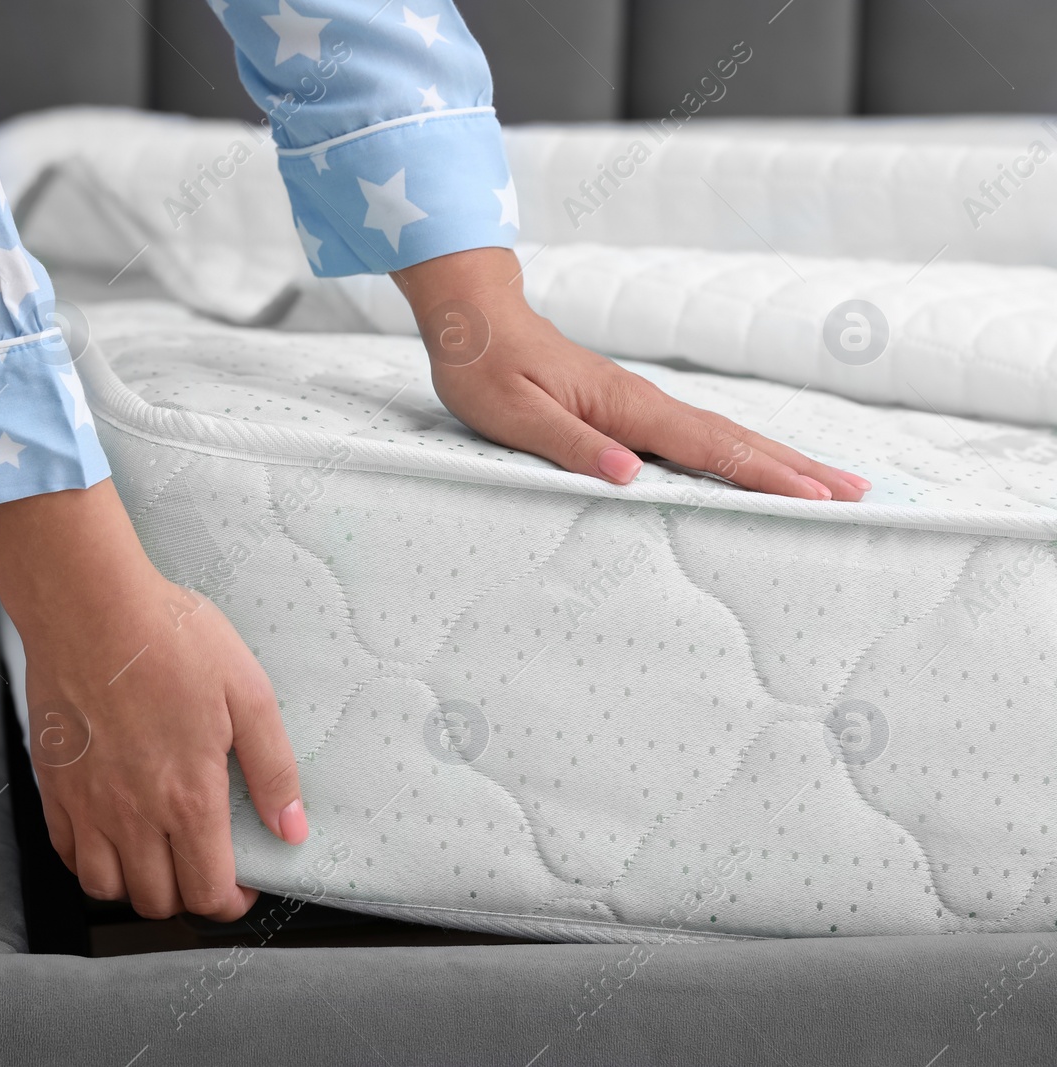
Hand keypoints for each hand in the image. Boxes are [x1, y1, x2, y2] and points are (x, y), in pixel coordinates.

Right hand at [0, 481, 305, 921]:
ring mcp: (86, 804)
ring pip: (107, 888)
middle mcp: (133, 815)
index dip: (233, 901)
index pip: (209, 893)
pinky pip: (66, 853)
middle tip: (204, 862)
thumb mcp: (247, 693)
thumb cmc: (170, 638)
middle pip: (158, 901)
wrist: (88, 604)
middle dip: (189, 895)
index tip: (243, 882)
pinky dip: (91, 859)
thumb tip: (292, 830)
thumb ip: (273, 769)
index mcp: (188, 798)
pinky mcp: (53, 784)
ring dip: (138, 885)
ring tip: (159, 853)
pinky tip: (113, 831)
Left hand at [392, 248, 869, 501]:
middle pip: (734, 439)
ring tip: (829, 482)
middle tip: (856, 493)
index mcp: (624, 406)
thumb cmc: (486, 368)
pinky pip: (695, 436)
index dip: (763, 475)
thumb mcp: (514, 416)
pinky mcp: (627, 407)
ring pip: (721, 436)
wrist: (475, 319)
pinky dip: (736, 453)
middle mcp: (643, 402)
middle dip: (795, 468)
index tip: (815, 497)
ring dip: (777, 460)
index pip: (708, 447)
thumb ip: (571, 446)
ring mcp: (639, 403)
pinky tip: (750, 467)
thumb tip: (627, 477)